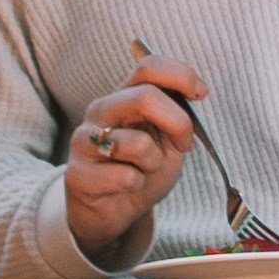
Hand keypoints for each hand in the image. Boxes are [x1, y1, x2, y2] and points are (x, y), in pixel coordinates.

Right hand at [63, 63, 204, 254]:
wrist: (110, 210)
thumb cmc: (140, 168)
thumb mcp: (166, 138)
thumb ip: (175, 115)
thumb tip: (194, 93)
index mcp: (124, 97)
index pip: (148, 68)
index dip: (181, 75)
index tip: (201, 94)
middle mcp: (100, 111)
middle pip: (144, 97)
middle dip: (178, 122)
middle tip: (185, 145)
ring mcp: (84, 141)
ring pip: (137, 143)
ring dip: (154, 162)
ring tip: (143, 170)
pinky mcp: (77, 174)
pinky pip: (126, 177)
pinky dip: (137, 185)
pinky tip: (125, 186)